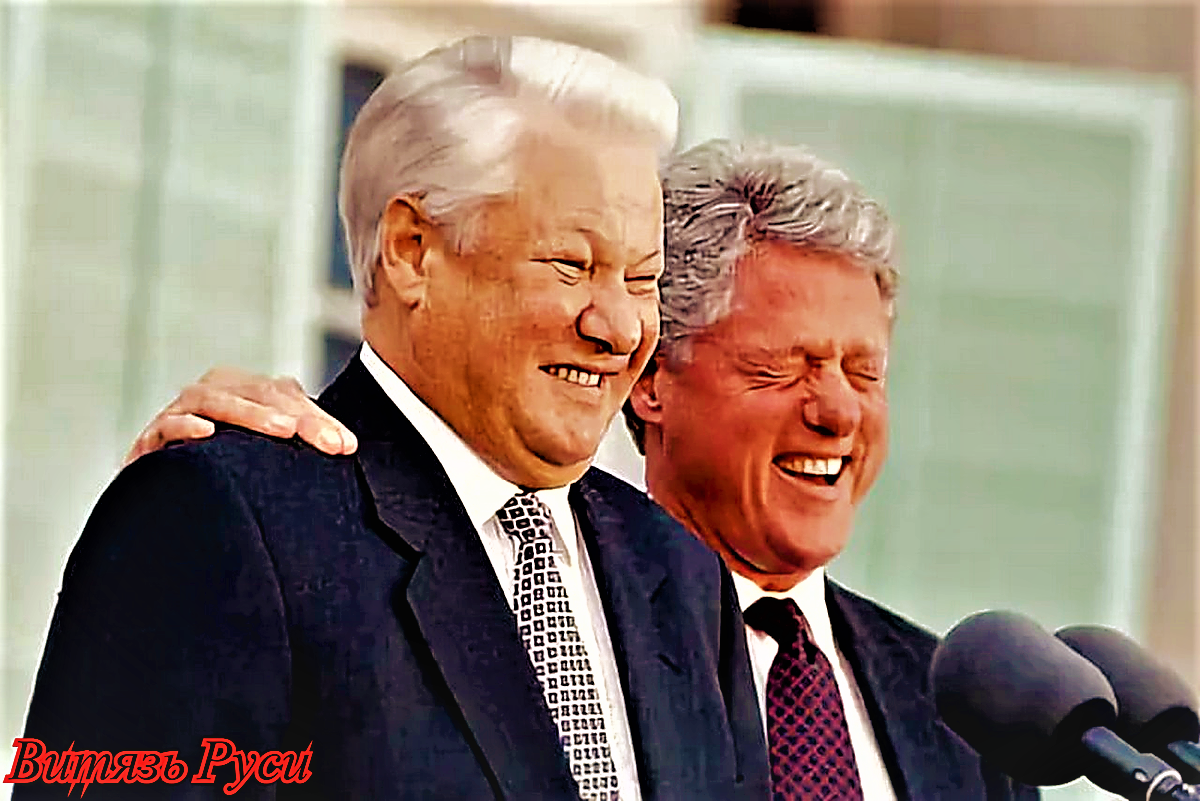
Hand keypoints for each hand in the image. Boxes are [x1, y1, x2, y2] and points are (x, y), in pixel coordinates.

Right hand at [123, 367, 357, 466]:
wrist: (167, 500)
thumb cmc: (227, 469)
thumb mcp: (266, 454)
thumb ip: (303, 437)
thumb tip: (347, 445)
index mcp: (244, 391)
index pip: (287, 395)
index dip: (318, 419)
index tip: (345, 447)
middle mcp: (214, 394)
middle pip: (258, 393)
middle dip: (297, 416)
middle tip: (327, 442)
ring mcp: (181, 413)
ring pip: (214, 399)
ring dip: (249, 413)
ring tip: (282, 430)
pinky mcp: (151, 439)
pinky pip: (166, 425)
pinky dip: (184, 425)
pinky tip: (207, 434)